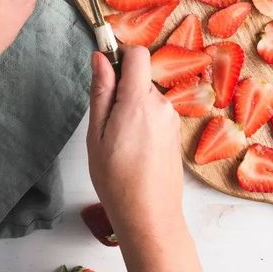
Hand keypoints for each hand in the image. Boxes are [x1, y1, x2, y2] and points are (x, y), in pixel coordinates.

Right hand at [87, 47, 183, 238]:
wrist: (150, 217)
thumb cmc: (117, 180)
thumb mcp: (96, 134)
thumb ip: (101, 91)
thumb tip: (100, 57)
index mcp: (140, 101)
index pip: (137, 54)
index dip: (120, 54)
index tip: (104, 68)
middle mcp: (162, 105)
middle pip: (140, 77)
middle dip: (121, 89)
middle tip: (105, 122)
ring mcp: (172, 119)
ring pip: (146, 96)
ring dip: (131, 108)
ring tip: (118, 142)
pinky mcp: (175, 132)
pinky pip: (155, 113)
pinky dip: (142, 121)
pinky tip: (133, 149)